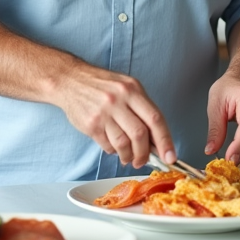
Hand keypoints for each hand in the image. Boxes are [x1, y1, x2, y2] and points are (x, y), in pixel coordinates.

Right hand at [53, 62, 175, 168]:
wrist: (70, 80)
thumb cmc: (101, 85)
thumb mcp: (126, 86)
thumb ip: (142, 109)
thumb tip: (156, 140)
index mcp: (132, 89)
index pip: (155, 119)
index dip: (165, 141)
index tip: (170, 157)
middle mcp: (118, 99)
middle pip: (140, 135)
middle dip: (145, 154)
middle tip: (143, 160)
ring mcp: (103, 112)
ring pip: (123, 144)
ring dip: (128, 156)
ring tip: (127, 157)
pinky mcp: (90, 124)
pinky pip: (107, 146)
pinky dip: (113, 151)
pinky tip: (112, 146)